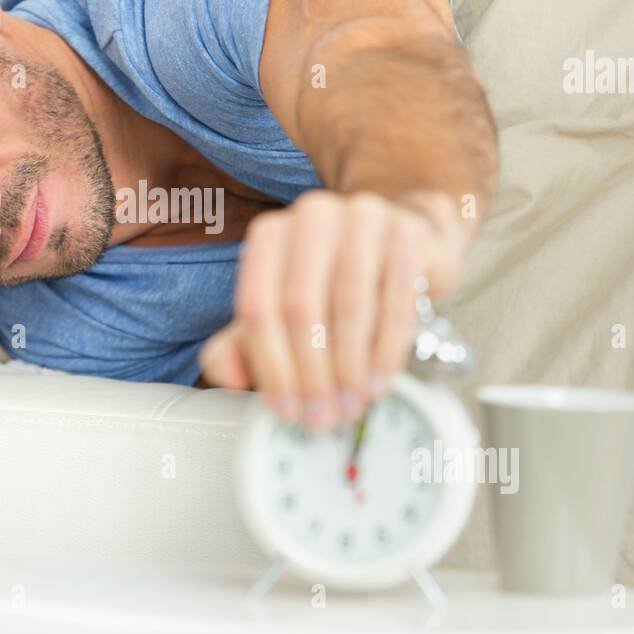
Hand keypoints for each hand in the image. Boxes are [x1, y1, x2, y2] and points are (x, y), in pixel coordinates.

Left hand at [198, 189, 469, 430]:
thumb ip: (240, 344)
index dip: (270, 366)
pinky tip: (378, 383)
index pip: (258, 307)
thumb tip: (226, 374)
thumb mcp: (280, 311)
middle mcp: (311, 217)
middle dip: (311, 374)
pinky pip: (396, 301)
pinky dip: (386, 351)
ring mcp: (361, 218)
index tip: (285, 409)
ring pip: (348, 305)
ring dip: (348, 368)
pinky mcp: (406, 232)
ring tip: (349, 405)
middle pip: (300, 306)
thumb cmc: (331, 284)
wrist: (398, 246)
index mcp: (270, 235)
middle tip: (321, 416)